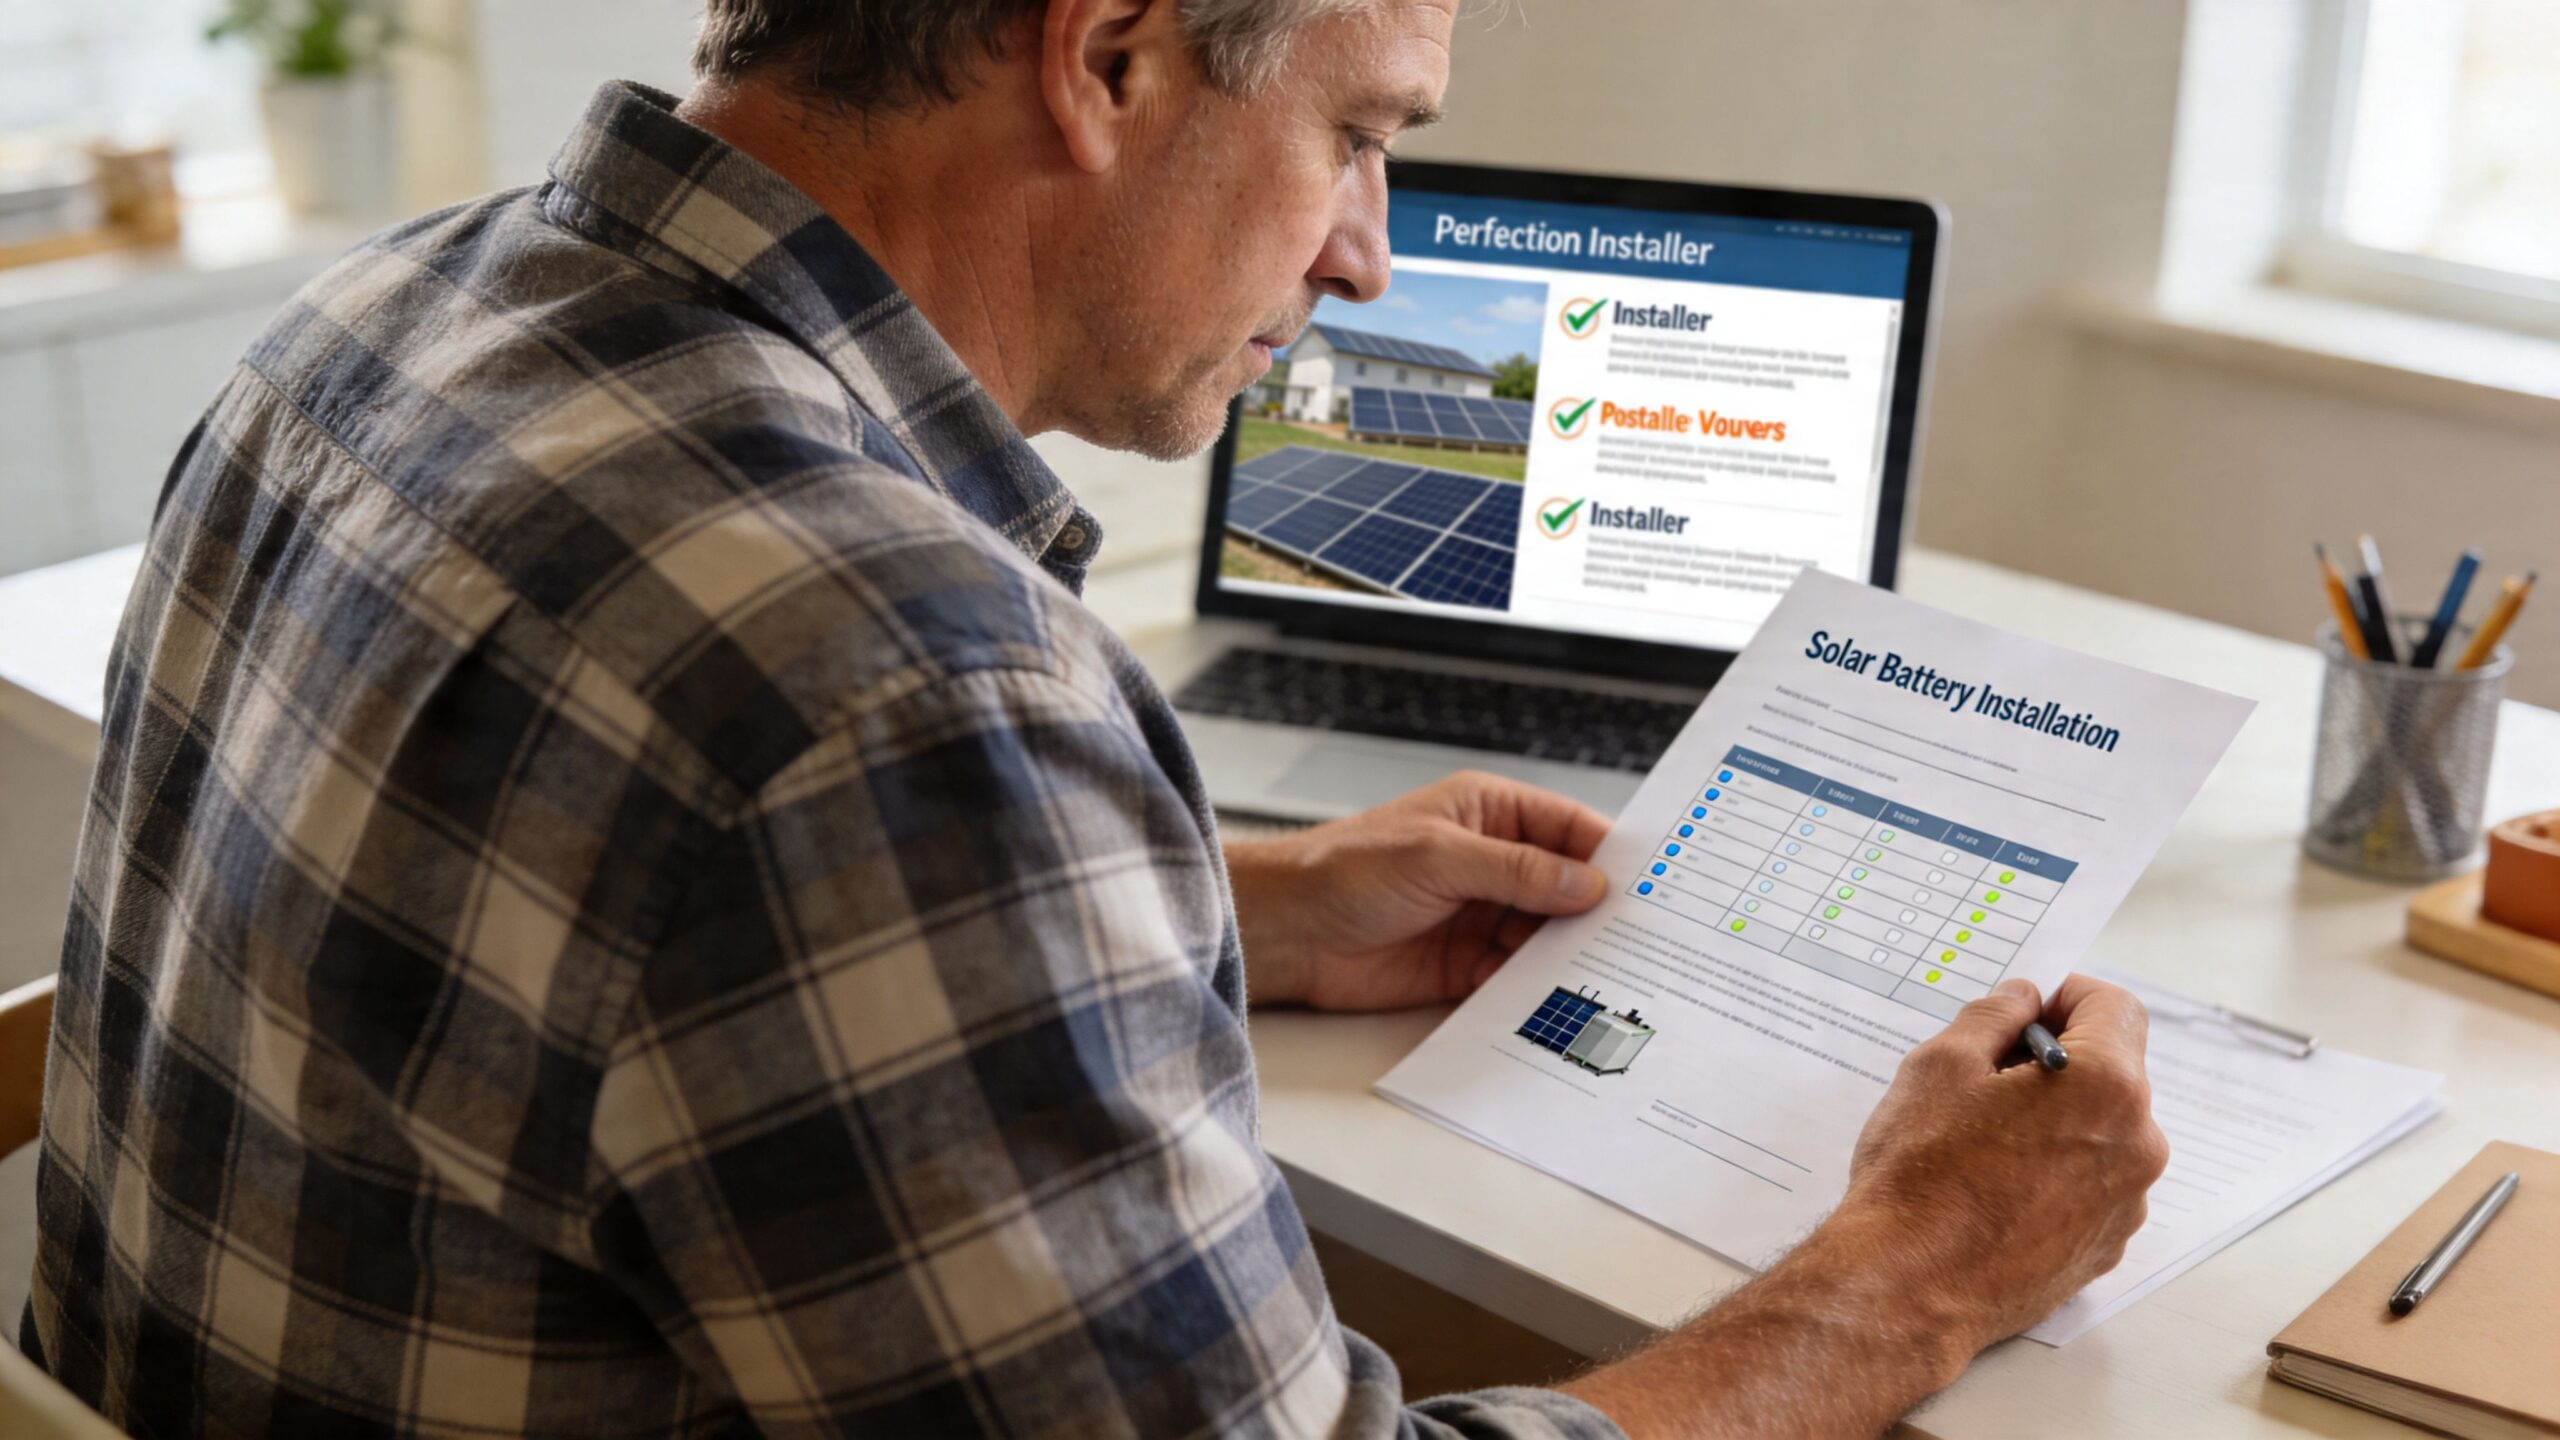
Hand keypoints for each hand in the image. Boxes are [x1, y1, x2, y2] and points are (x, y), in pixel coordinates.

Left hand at [1227, 771, 1610, 1010]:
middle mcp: (1492, 864)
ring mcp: (1480, 916)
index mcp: (1488, 814)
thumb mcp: (1439, 857)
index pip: (1567, 828)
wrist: (1289, 932)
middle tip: (1647, 939)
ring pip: (1547, 937)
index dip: (1610, 854)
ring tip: (1616, 977)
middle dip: (1600, 911)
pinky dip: (1540, 990)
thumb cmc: (1347, 870)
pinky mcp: (1465, 966)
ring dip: (1573, 956)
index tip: (1655, 882)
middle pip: (1566, 887)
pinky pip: (1517, 978)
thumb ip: (1515, 871)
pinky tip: (1565, 1003)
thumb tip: (1586, 884)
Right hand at [1557, 975, 2165, 1437]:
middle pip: (2113, 1071)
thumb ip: (1992, 1016)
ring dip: (2058, 1120)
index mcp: (2105, 1087)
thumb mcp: (1939, 1066)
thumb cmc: (1920, 1178)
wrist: (1908, 1285)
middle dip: (2059, 1061)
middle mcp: (2136, 1145)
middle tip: (1988, 1076)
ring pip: (2102, 1132)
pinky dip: (2056, 1174)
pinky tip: (1996, 1187)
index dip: (2067, 995)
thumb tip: (2020, 1000)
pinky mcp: (2104, 1247)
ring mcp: (2126, 1203)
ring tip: (1983, 1142)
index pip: (2115, 1007)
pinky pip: (2092, 1186)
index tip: (2028, 1008)